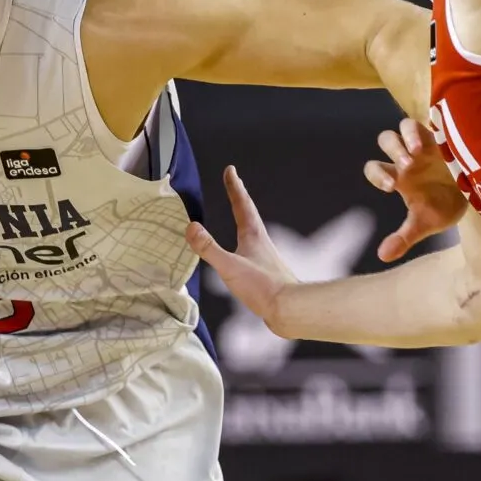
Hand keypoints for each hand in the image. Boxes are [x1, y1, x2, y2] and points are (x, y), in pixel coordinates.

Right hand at [185, 165, 296, 332]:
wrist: (289, 310)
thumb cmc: (262, 288)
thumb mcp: (229, 267)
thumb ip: (209, 248)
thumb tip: (191, 227)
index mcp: (253, 236)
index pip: (242, 205)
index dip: (234, 187)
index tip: (230, 170)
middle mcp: (261, 243)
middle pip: (249, 215)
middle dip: (240, 198)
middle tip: (235, 184)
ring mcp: (265, 258)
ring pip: (253, 232)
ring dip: (245, 220)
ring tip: (241, 215)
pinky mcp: (266, 274)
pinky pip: (253, 251)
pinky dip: (246, 243)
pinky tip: (245, 254)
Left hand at [364, 112, 468, 261]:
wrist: (475, 195)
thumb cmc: (445, 207)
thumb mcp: (424, 224)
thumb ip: (404, 237)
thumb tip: (382, 256)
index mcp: (399, 178)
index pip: (374, 168)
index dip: (377, 174)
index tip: (392, 187)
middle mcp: (407, 158)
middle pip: (386, 140)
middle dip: (393, 151)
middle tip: (407, 167)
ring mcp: (424, 143)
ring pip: (403, 127)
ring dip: (406, 138)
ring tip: (417, 154)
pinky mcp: (442, 135)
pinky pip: (428, 122)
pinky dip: (425, 130)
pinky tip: (432, 143)